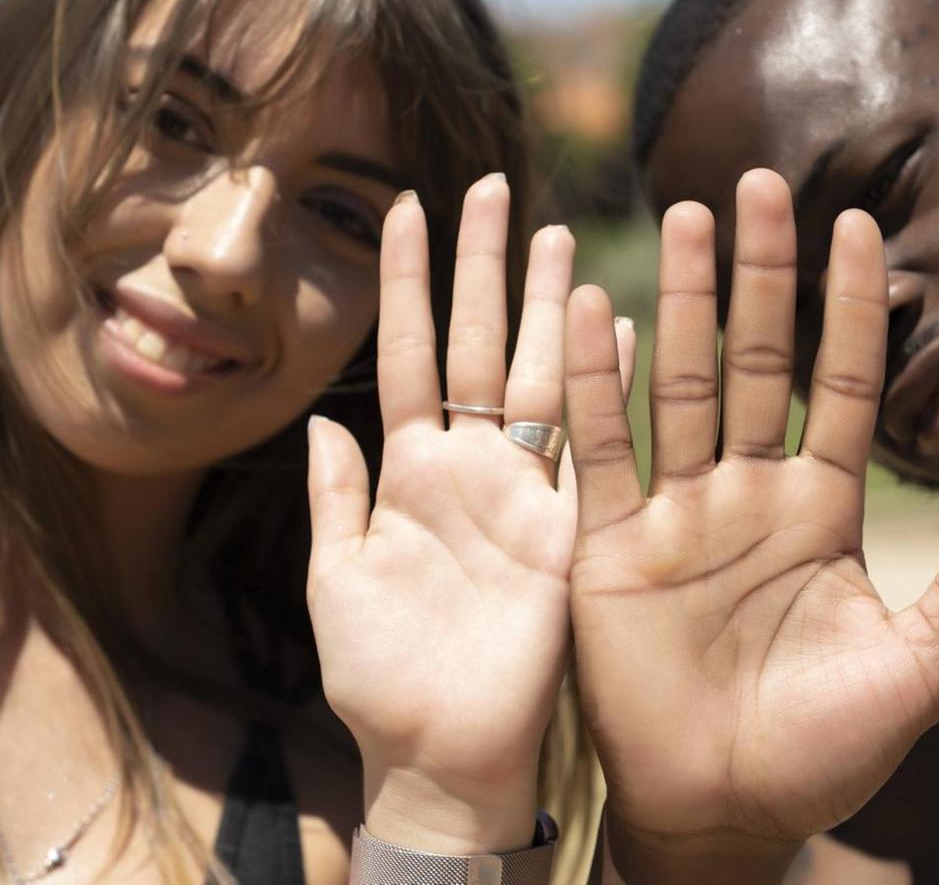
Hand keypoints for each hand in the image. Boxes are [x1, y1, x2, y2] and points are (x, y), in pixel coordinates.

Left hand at [305, 175, 632, 853]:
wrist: (441, 753)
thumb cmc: (379, 676)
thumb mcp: (337, 581)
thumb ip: (334, 500)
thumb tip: (318, 422)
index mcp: (408, 473)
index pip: (408, 354)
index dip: (405, 282)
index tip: (400, 205)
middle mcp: (469, 467)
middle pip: (479, 345)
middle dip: (484, 267)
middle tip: (493, 186)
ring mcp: (523, 493)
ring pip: (538, 377)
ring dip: (549, 306)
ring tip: (559, 234)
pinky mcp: (565, 531)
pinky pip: (589, 446)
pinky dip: (607, 386)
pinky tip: (620, 329)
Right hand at [564, 169, 938, 880]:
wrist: (724, 816)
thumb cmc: (827, 752)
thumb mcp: (920, 671)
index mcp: (821, 511)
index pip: (841, 385)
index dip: (852, 308)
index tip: (863, 225)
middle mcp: (748, 495)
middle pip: (755, 361)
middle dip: (760, 274)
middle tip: (758, 182)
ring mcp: (676, 516)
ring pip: (678, 385)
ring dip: (677, 302)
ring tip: (682, 218)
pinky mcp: (610, 549)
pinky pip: (602, 454)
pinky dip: (596, 388)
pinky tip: (592, 314)